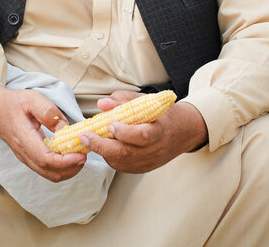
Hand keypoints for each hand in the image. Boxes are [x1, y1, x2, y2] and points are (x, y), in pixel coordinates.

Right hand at [0, 83, 86, 181]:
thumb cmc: (13, 103)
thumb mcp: (32, 99)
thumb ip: (49, 112)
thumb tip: (65, 129)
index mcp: (25, 139)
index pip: (46, 160)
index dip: (67, 162)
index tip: (82, 155)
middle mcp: (24, 153)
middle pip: (50, 172)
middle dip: (71, 169)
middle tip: (85, 155)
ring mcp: (26, 157)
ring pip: (49, 174)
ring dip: (67, 170)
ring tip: (80, 155)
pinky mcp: (29, 157)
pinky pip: (46, 169)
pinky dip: (60, 167)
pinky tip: (69, 155)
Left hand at [77, 90, 207, 173]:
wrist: (183, 131)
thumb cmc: (163, 113)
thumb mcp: (147, 100)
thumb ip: (124, 100)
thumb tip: (102, 104)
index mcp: (159, 130)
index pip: (142, 136)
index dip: (125, 132)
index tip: (110, 124)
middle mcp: (155, 149)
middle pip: (126, 153)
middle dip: (102, 146)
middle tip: (85, 136)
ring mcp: (150, 162)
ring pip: (122, 162)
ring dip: (103, 152)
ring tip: (91, 140)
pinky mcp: (144, 169)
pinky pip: (123, 167)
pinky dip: (110, 158)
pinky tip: (104, 147)